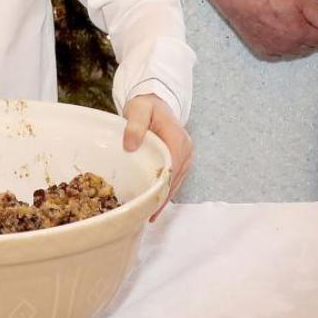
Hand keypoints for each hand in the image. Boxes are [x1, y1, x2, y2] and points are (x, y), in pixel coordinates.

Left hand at [122, 93, 192, 217]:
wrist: (155, 101)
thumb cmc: (146, 106)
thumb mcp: (138, 110)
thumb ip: (135, 125)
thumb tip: (131, 145)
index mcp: (178, 140)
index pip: (171, 170)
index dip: (160, 188)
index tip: (149, 203)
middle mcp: (186, 150)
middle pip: (175, 180)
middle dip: (161, 198)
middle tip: (145, 216)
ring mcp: (185, 156)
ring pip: (175, 182)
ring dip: (163, 198)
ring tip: (148, 215)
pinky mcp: (181, 159)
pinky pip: (174, 179)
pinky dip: (165, 191)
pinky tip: (154, 204)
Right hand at [212, 0, 317, 59]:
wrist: (243, 2)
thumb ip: (317, 13)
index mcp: (301, 34)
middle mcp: (290, 46)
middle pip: (310, 47)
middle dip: (313, 37)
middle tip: (311, 26)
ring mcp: (276, 50)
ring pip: (295, 52)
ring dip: (299, 43)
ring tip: (296, 30)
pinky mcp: (263, 51)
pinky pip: (279, 54)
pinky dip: (283, 47)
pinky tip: (282, 37)